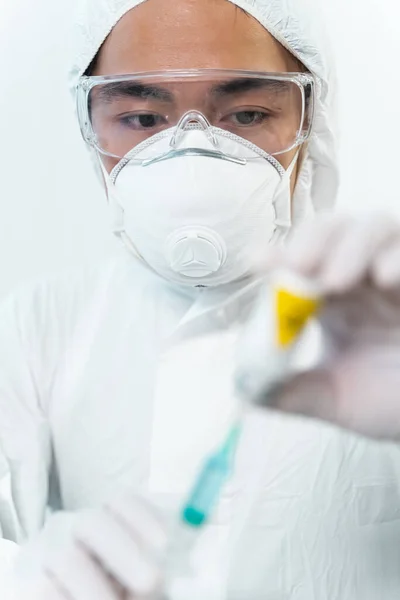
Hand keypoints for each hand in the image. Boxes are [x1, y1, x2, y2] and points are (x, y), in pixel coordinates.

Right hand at [30, 493, 166, 599]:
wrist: (79, 597)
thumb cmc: (117, 586)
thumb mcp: (139, 569)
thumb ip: (162, 560)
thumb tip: (194, 550)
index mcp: (105, 518)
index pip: (122, 502)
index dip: (144, 518)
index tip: (166, 545)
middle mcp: (73, 527)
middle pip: (93, 522)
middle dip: (124, 551)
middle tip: (152, 581)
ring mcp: (47, 553)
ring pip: (67, 558)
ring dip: (97, 588)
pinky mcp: (31, 584)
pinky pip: (45, 589)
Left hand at [261, 213, 399, 440]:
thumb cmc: (390, 400)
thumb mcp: (334, 400)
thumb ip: (292, 393)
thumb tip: (246, 390)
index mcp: (330, 299)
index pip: (299, 263)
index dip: (278, 256)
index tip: (258, 261)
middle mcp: (362, 278)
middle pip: (333, 230)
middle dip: (312, 241)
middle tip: (298, 266)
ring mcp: (396, 273)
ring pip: (374, 226)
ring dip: (350, 245)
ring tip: (335, 281)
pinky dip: (398, 257)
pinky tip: (385, 278)